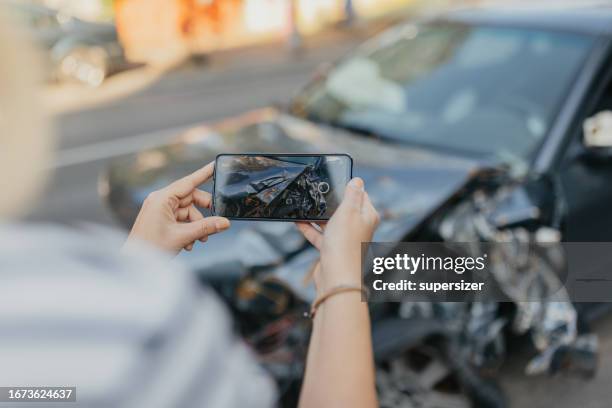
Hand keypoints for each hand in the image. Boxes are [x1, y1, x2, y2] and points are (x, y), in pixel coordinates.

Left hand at [126, 162, 229, 254]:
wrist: (134, 264)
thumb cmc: (151, 248)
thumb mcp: (183, 236)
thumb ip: (206, 227)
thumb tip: (225, 222)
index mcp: (162, 198)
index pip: (188, 182)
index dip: (204, 173)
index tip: (215, 165)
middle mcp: (160, 200)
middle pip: (191, 199)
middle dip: (203, 213)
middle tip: (215, 223)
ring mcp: (160, 209)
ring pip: (188, 211)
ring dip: (196, 226)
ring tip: (199, 240)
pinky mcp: (160, 219)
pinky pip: (181, 219)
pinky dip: (188, 229)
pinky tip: (188, 243)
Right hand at [296, 178, 379, 292]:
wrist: (337, 277)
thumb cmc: (345, 244)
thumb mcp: (349, 211)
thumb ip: (352, 194)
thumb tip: (357, 180)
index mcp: (367, 216)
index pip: (360, 195)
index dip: (348, 187)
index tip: (335, 180)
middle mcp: (358, 227)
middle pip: (344, 209)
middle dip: (330, 201)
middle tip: (317, 191)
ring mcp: (344, 239)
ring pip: (330, 222)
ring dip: (317, 215)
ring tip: (304, 205)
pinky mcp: (332, 249)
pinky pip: (320, 235)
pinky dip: (309, 229)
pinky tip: (298, 222)